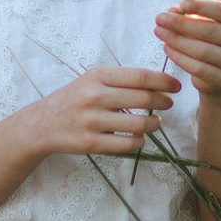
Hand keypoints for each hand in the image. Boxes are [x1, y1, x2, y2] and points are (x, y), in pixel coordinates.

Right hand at [24, 65, 180, 157]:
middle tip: (169, 103)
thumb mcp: (92, 80)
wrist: (43, 123)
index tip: (176, 85)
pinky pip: (128, 144)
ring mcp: (93, 121)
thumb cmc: (74, 99)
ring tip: (157, 122)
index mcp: (98, 76)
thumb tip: (159, 83)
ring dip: (154, 124)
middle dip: (163, 101)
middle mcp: (95, 96)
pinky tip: (140, 137)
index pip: (140, 76)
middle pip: (143, 98)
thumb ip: (121, 80)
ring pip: (139, 124)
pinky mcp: (92, 143)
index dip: (163, 81)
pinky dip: (140, 141)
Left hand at [156, 0, 220, 94]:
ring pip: (202, 50)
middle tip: (159, 19)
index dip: (200, 6)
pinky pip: (197, 68)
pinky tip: (167, 48)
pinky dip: (179, 57)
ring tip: (159, 32)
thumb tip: (172, 12)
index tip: (180, 5)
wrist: (218, 72)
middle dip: (180, 24)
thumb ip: (190, 14)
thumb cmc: (210, 39)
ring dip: (176, 40)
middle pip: (209, 30)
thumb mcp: (204, 21)